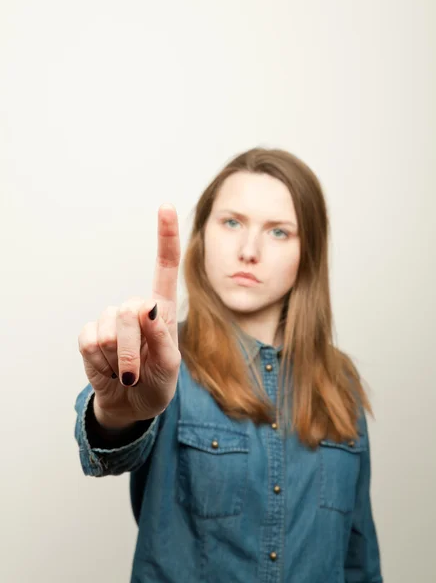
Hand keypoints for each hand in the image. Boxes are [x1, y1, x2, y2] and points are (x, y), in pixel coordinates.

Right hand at [78, 204, 181, 427]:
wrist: (132, 405)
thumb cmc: (158, 382)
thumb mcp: (170, 365)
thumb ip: (161, 337)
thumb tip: (146, 307)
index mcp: (162, 310)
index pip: (165, 267)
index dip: (166, 237)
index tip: (166, 207)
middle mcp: (136, 308)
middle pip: (129, 310)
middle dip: (132, 349)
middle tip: (138, 372)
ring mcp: (110, 320)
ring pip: (108, 329)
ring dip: (118, 360)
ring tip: (126, 372)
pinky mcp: (90, 335)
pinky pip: (89, 341)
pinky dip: (99, 363)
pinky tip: (106, 368)